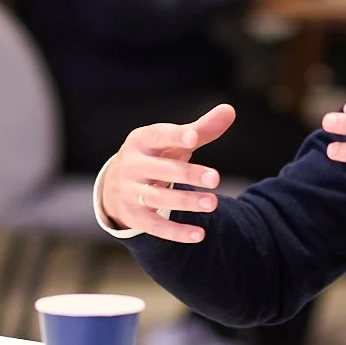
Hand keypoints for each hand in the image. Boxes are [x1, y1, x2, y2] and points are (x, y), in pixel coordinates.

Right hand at [96, 105, 234, 241]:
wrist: (115, 186)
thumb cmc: (155, 157)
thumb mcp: (172, 142)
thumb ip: (200, 129)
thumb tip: (230, 110)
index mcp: (141, 141)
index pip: (158, 136)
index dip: (175, 136)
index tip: (195, 137)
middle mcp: (132, 165)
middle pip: (161, 170)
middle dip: (188, 174)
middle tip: (215, 178)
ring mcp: (130, 192)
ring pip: (157, 198)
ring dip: (185, 201)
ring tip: (213, 203)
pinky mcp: (134, 216)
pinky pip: (154, 226)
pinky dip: (176, 232)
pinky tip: (199, 234)